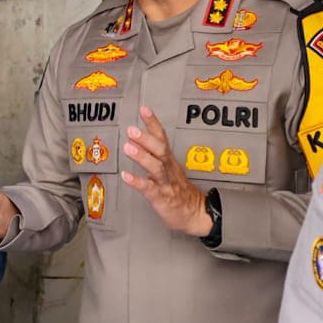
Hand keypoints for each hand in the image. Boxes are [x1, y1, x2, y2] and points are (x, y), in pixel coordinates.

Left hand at [122, 106, 212, 236]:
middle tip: (132, 129)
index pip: (162, 137)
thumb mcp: (168, 168)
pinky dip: (137, 182)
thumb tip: (134, 138)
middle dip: (146, 139)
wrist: (196, 213)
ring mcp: (166, 183)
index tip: (144, 109)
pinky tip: (126, 176)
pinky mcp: (162, 197)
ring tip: (128, 147)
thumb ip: (152, 153)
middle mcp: (168, 169)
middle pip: (160, 150)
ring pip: (156, 167)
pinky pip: (149, 189)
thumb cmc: (178, 190)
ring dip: (142, 156)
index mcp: (169, 160)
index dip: (153, 123)